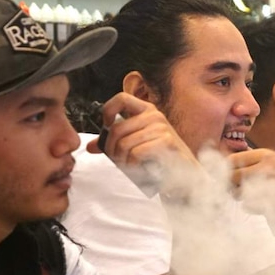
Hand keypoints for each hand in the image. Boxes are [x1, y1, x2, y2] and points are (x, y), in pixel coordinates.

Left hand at [86, 92, 200, 170]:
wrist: (184, 175)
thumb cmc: (160, 161)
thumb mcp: (135, 147)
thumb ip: (114, 143)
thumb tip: (90, 146)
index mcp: (147, 111)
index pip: (121, 98)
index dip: (108, 110)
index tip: (106, 126)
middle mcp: (154, 116)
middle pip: (117, 128)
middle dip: (111, 148)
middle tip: (116, 159)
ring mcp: (161, 127)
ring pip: (124, 143)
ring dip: (122, 159)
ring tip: (130, 165)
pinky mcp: (166, 141)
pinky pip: (136, 153)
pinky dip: (133, 164)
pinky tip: (139, 168)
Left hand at [227, 148, 274, 209]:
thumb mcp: (269, 165)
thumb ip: (248, 163)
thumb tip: (218, 160)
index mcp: (265, 154)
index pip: (231, 160)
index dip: (225, 171)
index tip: (230, 179)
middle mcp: (267, 165)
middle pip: (231, 176)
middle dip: (231, 186)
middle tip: (239, 191)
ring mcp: (270, 182)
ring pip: (237, 192)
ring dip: (241, 197)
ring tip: (254, 196)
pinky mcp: (272, 200)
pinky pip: (247, 205)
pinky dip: (251, 207)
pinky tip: (263, 205)